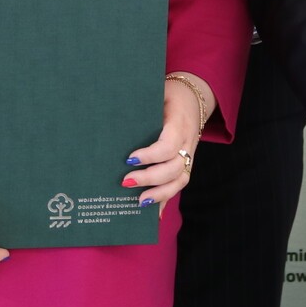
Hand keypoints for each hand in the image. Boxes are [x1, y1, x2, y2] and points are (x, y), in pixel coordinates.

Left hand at [122, 77, 211, 213]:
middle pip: (174, 168)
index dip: (150, 156)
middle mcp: (187, 142)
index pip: (167, 145)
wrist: (194, 97)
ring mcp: (189, 155)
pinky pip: (179, 184)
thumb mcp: (157, 93)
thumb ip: (141, 105)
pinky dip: (167, 199)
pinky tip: (154, 213)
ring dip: (160, 194)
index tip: (129, 159)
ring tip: (139, 202)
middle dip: (150, 178)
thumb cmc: (169, 94)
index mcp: (179, 123)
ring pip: (180, 180)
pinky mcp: (186, 164)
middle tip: (126, 181)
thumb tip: (111, 111)